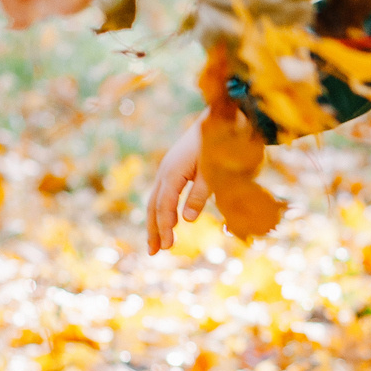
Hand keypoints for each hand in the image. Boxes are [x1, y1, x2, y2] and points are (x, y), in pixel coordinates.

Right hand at [146, 113, 208, 254]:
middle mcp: (165, 171)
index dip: (165, 226)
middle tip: (155, 252)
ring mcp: (166, 170)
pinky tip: (166, 224)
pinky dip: (160, 212)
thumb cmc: (217, 145)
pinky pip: (161, 195)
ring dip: (154, 223)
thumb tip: (188, 220)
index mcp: (173, 172)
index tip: (168, 245)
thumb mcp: (212, 171)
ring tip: (156, 245)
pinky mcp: (172, 170)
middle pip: (154, 205)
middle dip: (153, 229)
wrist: (217, 118)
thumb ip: (200, 194)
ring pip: (155, 201)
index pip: (165, 205)